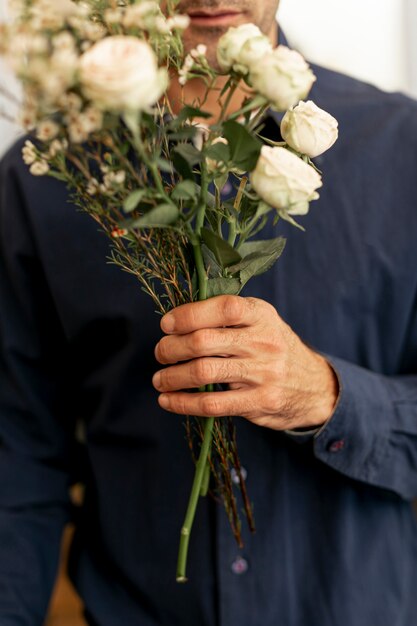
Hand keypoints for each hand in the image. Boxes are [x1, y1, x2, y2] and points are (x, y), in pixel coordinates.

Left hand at [152, 296, 337, 430]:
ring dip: (172, 377)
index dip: (188, 315)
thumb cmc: (273, 348)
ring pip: (203, 372)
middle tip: (160, 353)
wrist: (314, 386)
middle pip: (204, 341)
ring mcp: (264, 373)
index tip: (166, 325)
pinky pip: (212, 404)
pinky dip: (183, 403)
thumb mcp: (260, 322)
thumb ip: (227, 317)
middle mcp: (264, 341)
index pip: (222, 308)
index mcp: (261, 314)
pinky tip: (169, 400)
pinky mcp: (260, 401)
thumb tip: (176, 320)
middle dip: (171, 348)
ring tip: (160, 379)